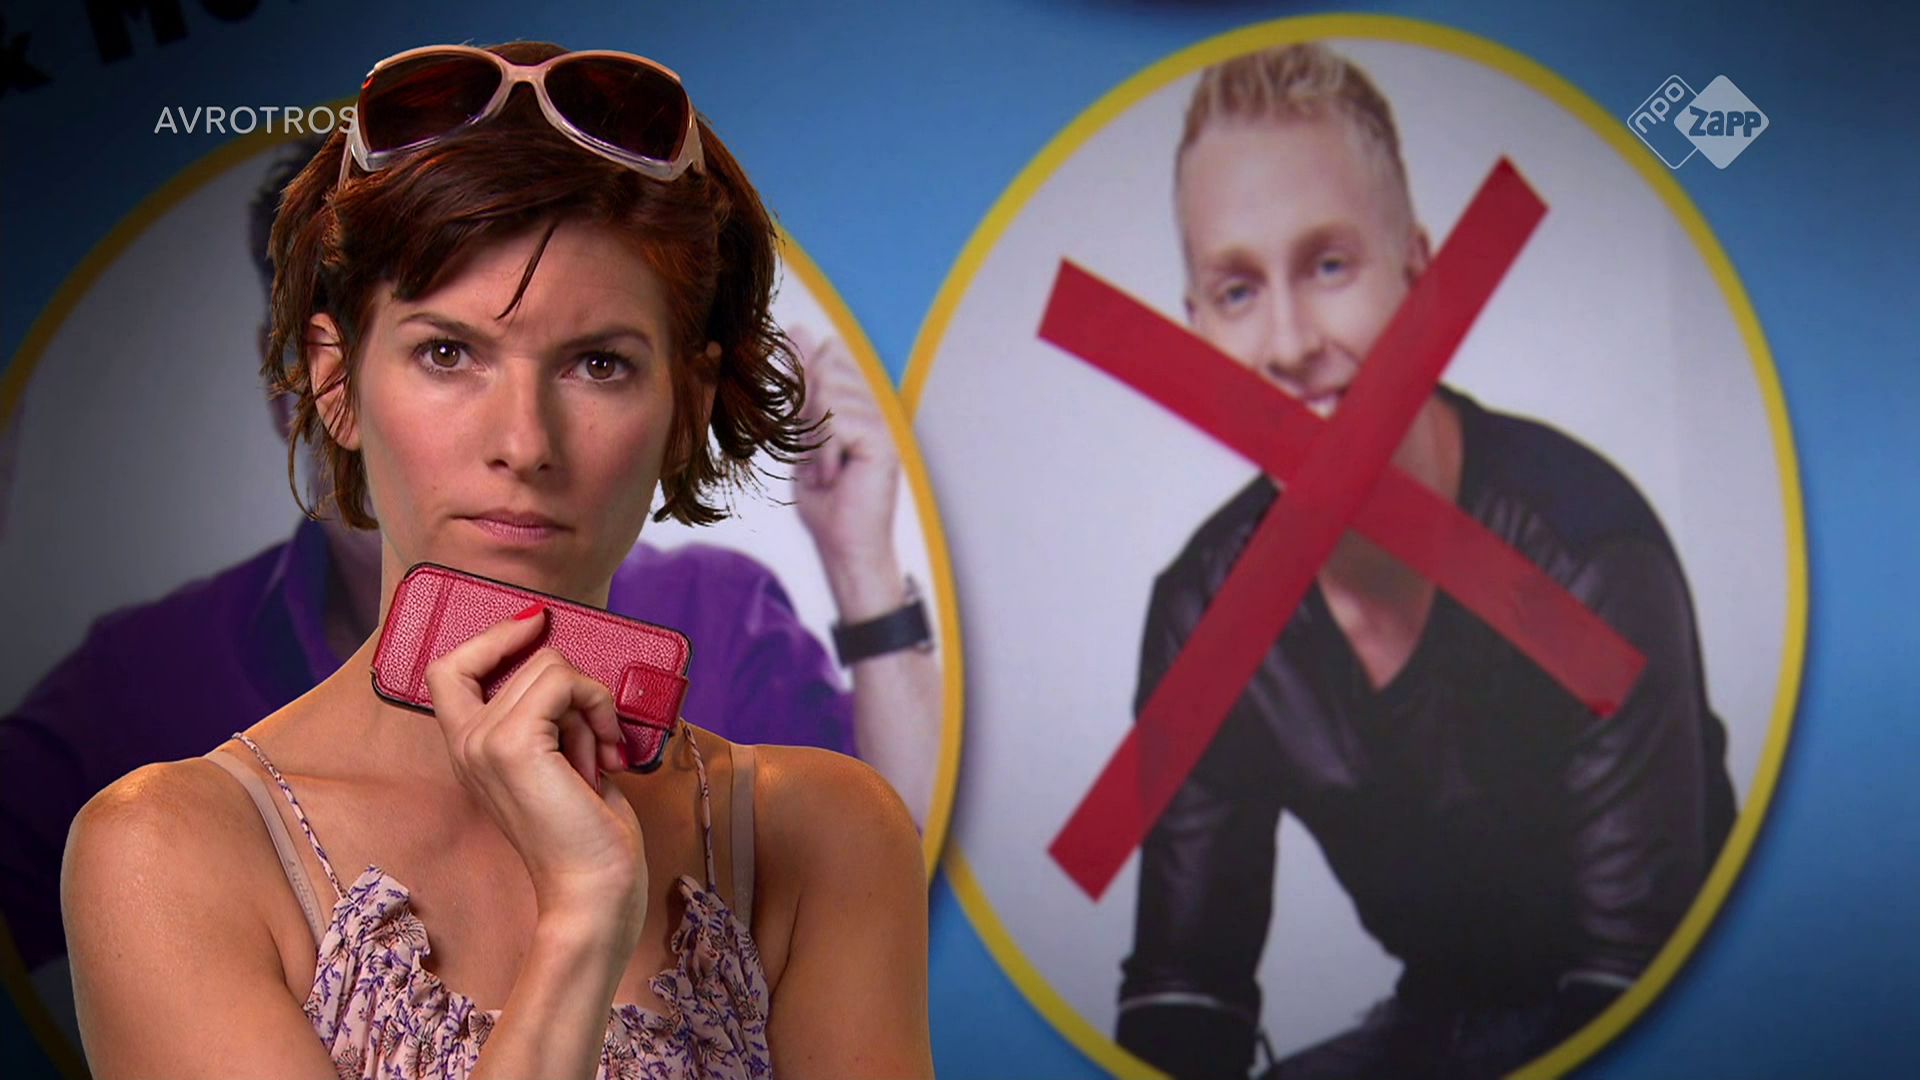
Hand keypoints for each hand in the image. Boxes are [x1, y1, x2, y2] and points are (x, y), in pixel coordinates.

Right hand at [423, 606, 647, 935]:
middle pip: (525, 659)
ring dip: (591, 703)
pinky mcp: (511, 745)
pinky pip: (563, 681)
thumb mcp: (562, 762)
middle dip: (575, 688)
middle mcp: (466, 743)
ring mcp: (483, 743)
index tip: (537, 625)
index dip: (493, 637)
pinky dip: (596, 706)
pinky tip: (604, 754)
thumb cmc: (588, 837)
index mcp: (471, 750)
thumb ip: (549, 719)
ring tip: (597, 757)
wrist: (590, 892)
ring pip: (550, 666)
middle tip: (594, 738)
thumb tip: (567, 667)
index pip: (450, 667)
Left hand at [791, 327, 900, 569]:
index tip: (804, 429)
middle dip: (806, 407)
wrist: (844, 545)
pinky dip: (823, 451)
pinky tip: (835, 475)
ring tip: (825, 467)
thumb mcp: (801, 434)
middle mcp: (880, 403)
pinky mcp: (886, 440)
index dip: (805, 380)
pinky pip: (835, 421)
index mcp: (864, 399)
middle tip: (813, 452)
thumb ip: (802, 385)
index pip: (831, 352)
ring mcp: (886, 420)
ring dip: (812, 436)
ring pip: (826, 391)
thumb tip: (799, 329)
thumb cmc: (825, 499)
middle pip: (826, 364)